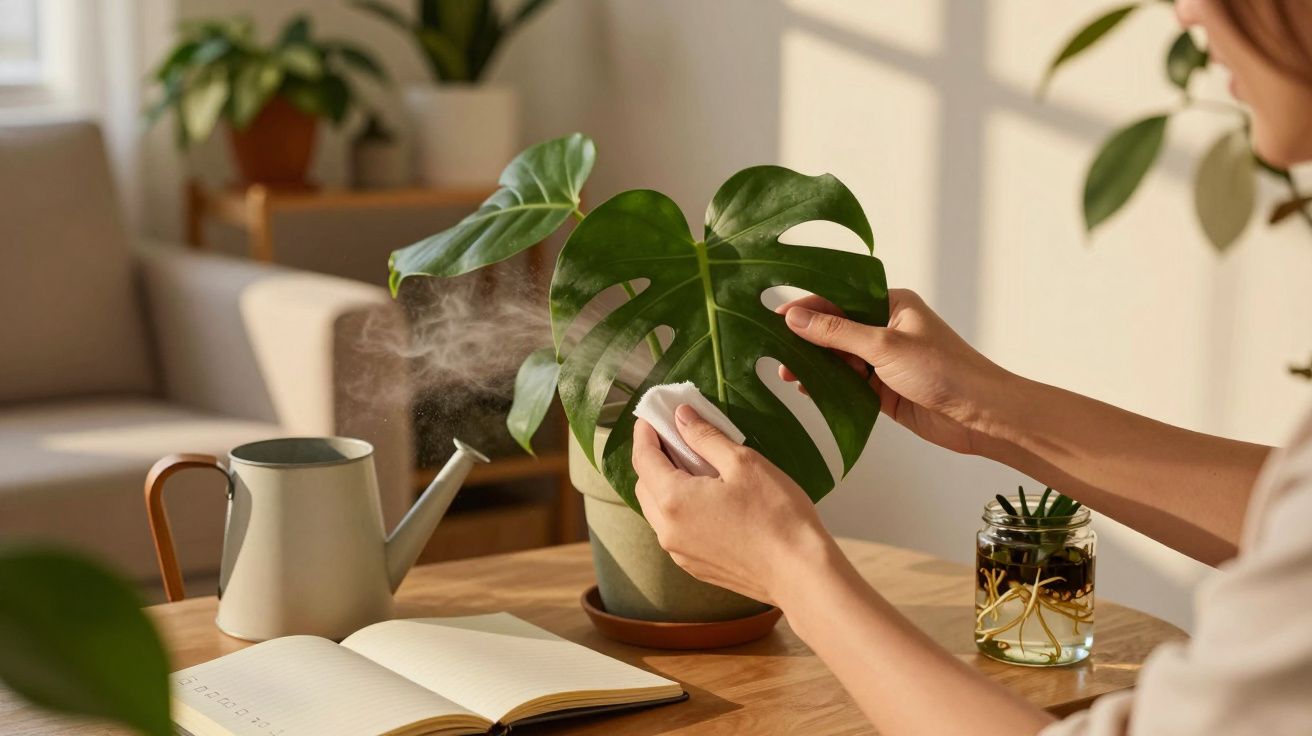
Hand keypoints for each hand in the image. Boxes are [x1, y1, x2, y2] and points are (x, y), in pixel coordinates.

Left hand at [632, 406, 838, 605]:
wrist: (800, 574)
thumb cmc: (776, 514)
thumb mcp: (743, 463)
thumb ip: (705, 437)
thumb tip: (681, 417)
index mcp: (673, 501)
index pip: (643, 460)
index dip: (644, 434)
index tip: (651, 417)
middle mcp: (668, 531)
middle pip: (645, 487)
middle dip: (653, 460)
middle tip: (674, 438)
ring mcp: (680, 553)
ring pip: (658, 512)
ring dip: (665, 486)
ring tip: (691, 467)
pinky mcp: (696, 568)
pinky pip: (675, 531)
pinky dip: (680, 510)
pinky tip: (706, 499)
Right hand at [777, 289, 1012, 455]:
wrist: (981, 415)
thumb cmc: (944, 370)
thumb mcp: (884, 346)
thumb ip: (837, 332)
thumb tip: (795, 318)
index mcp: (892, 304)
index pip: (839, 299)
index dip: (806, 308)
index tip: (774, 318)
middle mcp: (886, 328)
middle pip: (835, 329)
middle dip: (806, 340)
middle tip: (775, 352)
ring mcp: (885, 361)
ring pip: (839, 359)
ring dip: (815, 366)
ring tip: (787, 375)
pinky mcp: (884, 390)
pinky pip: (848, 384)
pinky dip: (828, 387)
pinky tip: (808, 391)